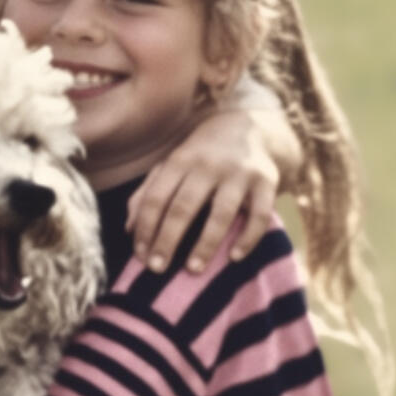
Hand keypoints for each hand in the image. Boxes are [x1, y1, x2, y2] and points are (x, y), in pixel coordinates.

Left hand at [125, 109, 278, 273]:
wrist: (249, 126)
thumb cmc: (200, 157)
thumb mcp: (171, 167)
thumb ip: (147, 194)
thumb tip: (129, 229)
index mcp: (180, 161)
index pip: (156, 198)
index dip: (146, 228)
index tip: (140, 256)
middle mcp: (208, 165)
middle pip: (183, 207)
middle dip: (168, 240)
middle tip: (157, 268)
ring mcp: (239, 173)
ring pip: (221, 213)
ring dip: (206, 244)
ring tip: (193, 269)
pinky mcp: (267, 182)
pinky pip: (259, 214)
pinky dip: (249, 237)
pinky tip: (235, 257)